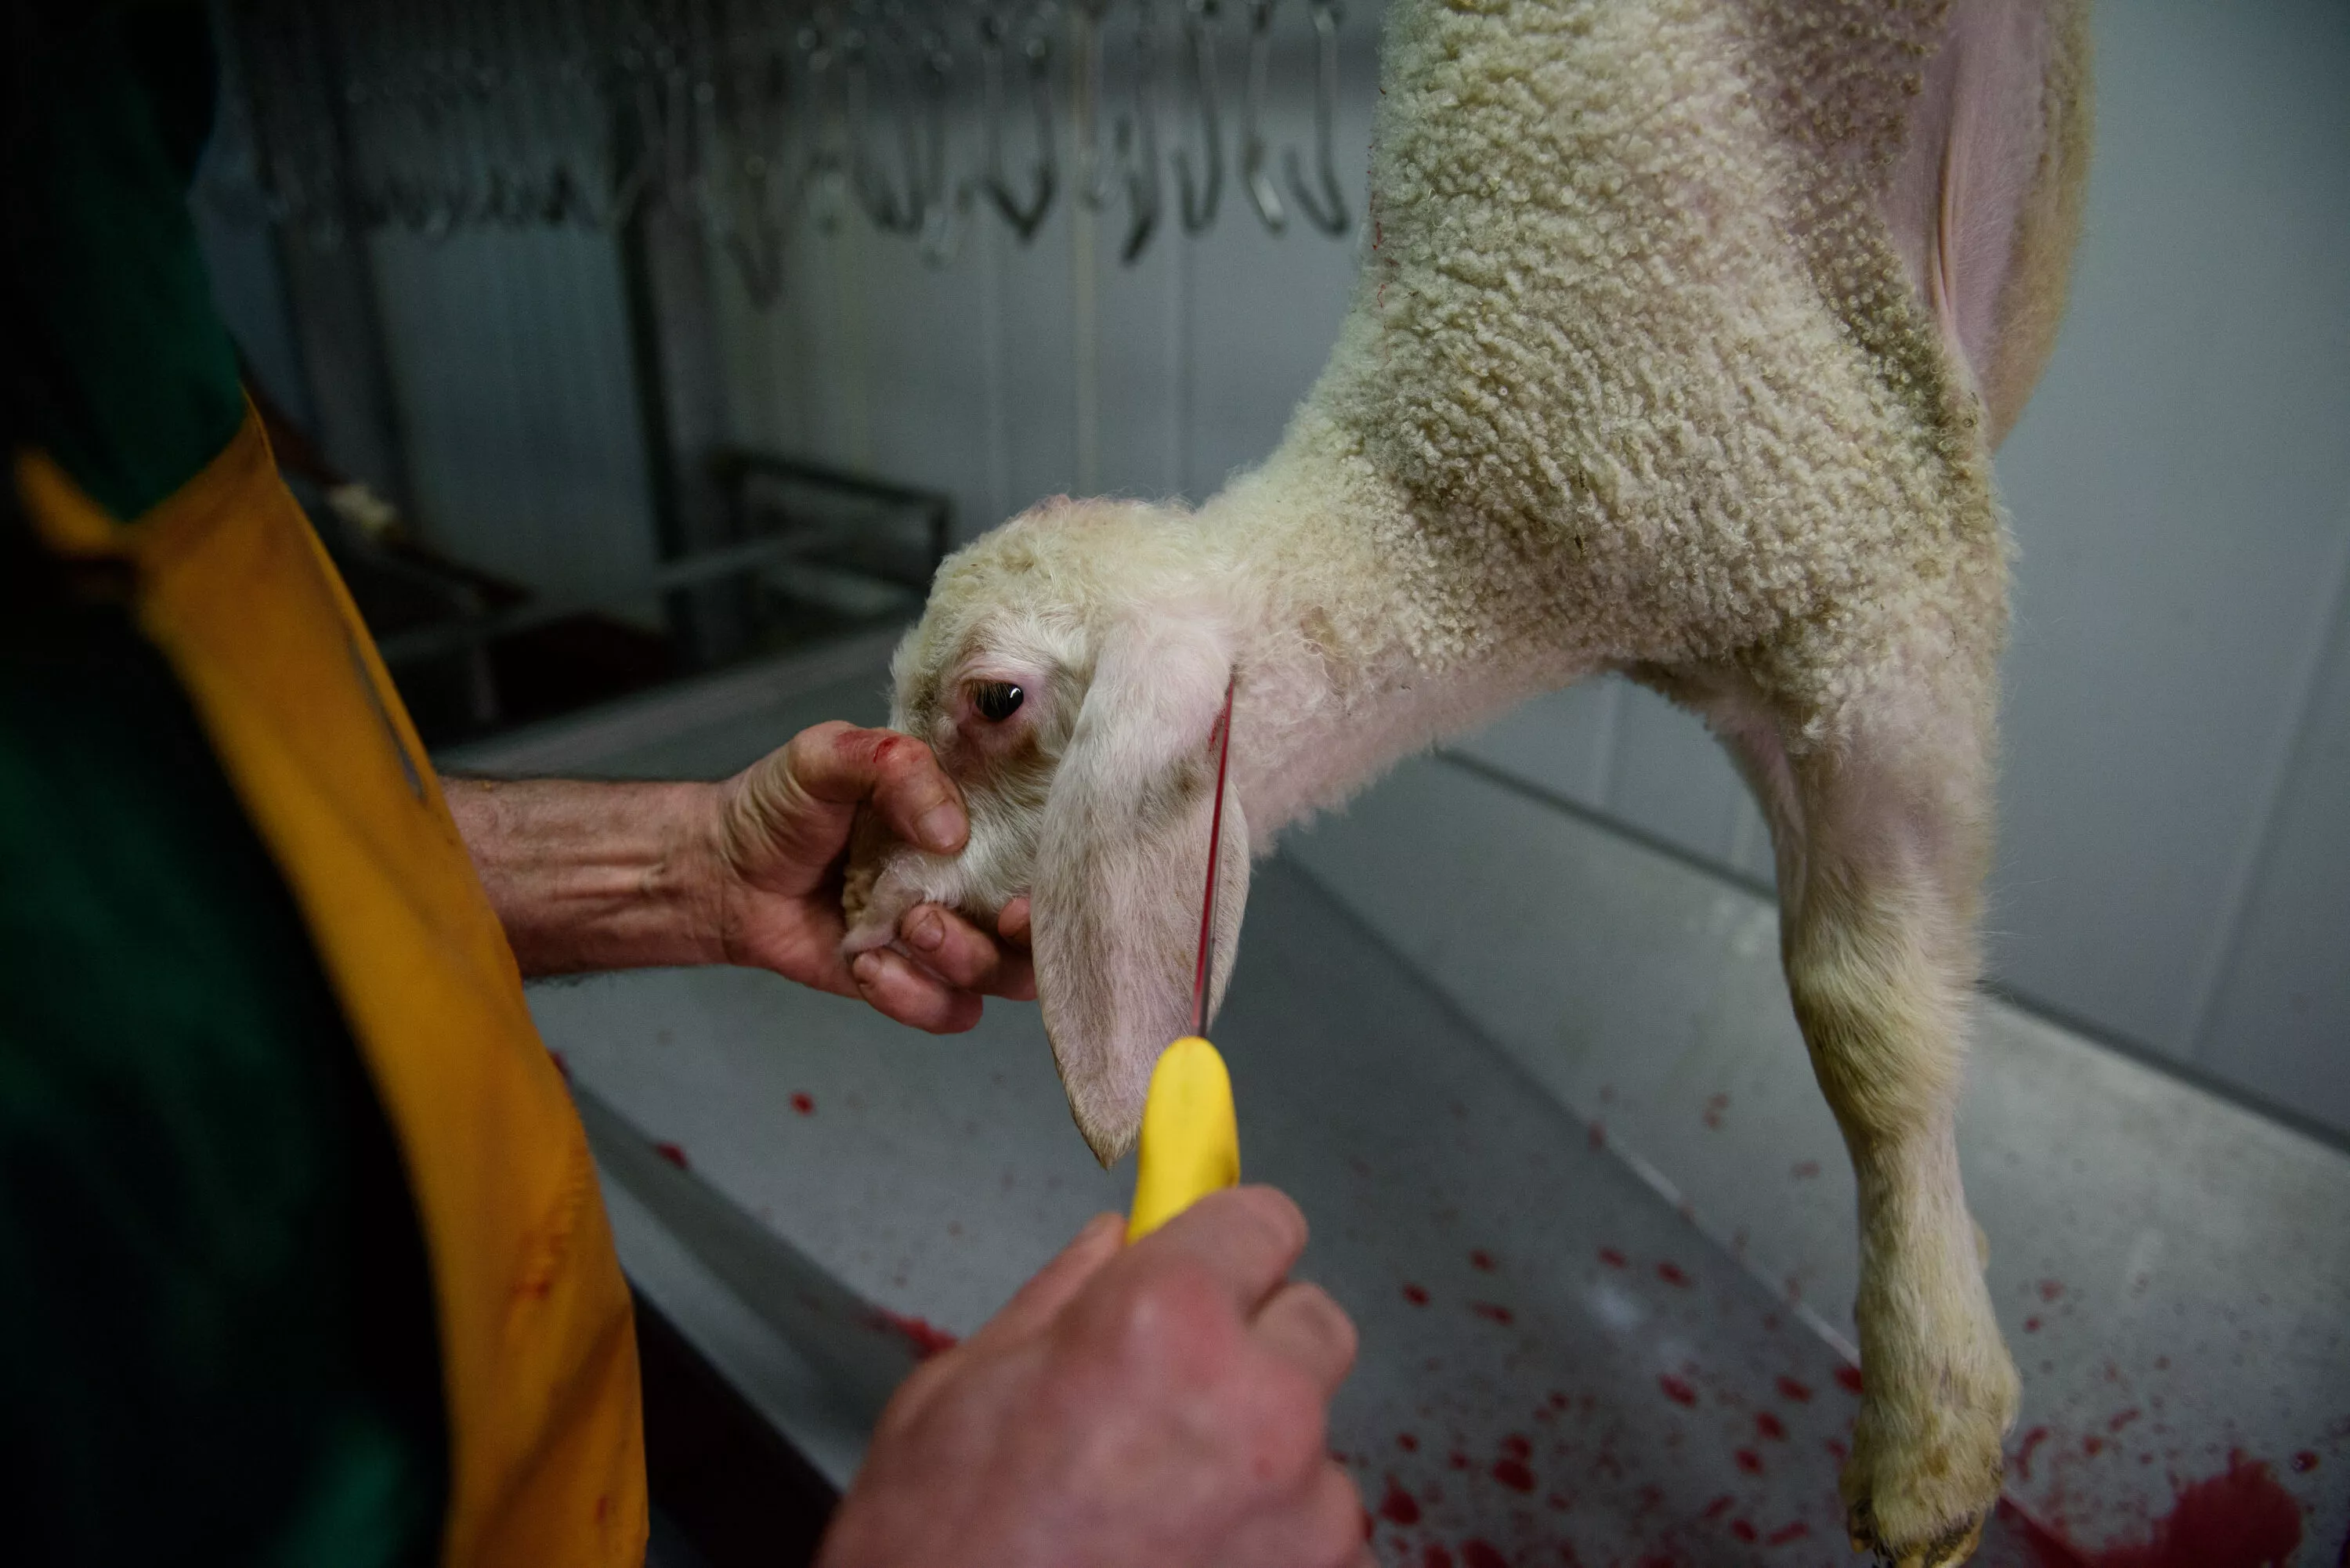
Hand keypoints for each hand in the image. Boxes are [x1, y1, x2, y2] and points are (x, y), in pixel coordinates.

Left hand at [715, 722, 1033, 1030]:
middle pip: (1045, 931)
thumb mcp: (829, 754)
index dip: (1064, 877)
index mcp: (978, 818)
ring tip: (904, 927)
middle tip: (985, 916)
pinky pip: (948, 1012)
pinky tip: (866, 964)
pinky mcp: (909, 983)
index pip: (1052, 848)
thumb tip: (952, 832)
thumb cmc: (782, 803)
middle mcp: (975, 881)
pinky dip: (914, 997)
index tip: (1025, 890)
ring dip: (962, 959)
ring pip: (1002, 977)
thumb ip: (894, 765)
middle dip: (1026, 938)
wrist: (722, 870)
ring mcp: (945, 936)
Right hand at [818, 1188, 1369, 1567]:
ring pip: (1319, 1446)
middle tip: (1176, 1402)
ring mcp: (1304, 1510)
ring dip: (1266, 1466)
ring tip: (1166, 1515)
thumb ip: (1059, 1299)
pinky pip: (1324, 1542)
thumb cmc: (938, 1552)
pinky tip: (1190, 1565)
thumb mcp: (959, 1391)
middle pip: (1314, 1326)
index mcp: (1166, 1320)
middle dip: (1256, 1348)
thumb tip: (1111, 1243)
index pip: (1263, 1220)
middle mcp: (1258, 1403)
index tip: (1216, 1262)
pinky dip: (1273, 1552)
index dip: (1229, 1242)